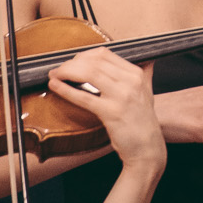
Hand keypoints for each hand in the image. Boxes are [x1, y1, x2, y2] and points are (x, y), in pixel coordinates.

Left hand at [48, 49, 166, 176]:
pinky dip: (66, 89)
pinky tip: (55, 85)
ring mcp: (122, 97)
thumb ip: (145, 72)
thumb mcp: (148, 91)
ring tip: (55, 75)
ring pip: (89, 73)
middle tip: (60, 70)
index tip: (73, 62)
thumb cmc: (142, 121)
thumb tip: (145, 58)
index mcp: (137, 74)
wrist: (147, 148)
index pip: (104, 54)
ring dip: (67, 72)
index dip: (83, 55)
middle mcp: (131, 81)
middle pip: (94, 61)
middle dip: (72, 63)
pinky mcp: (111, 113)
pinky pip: (84, 97)